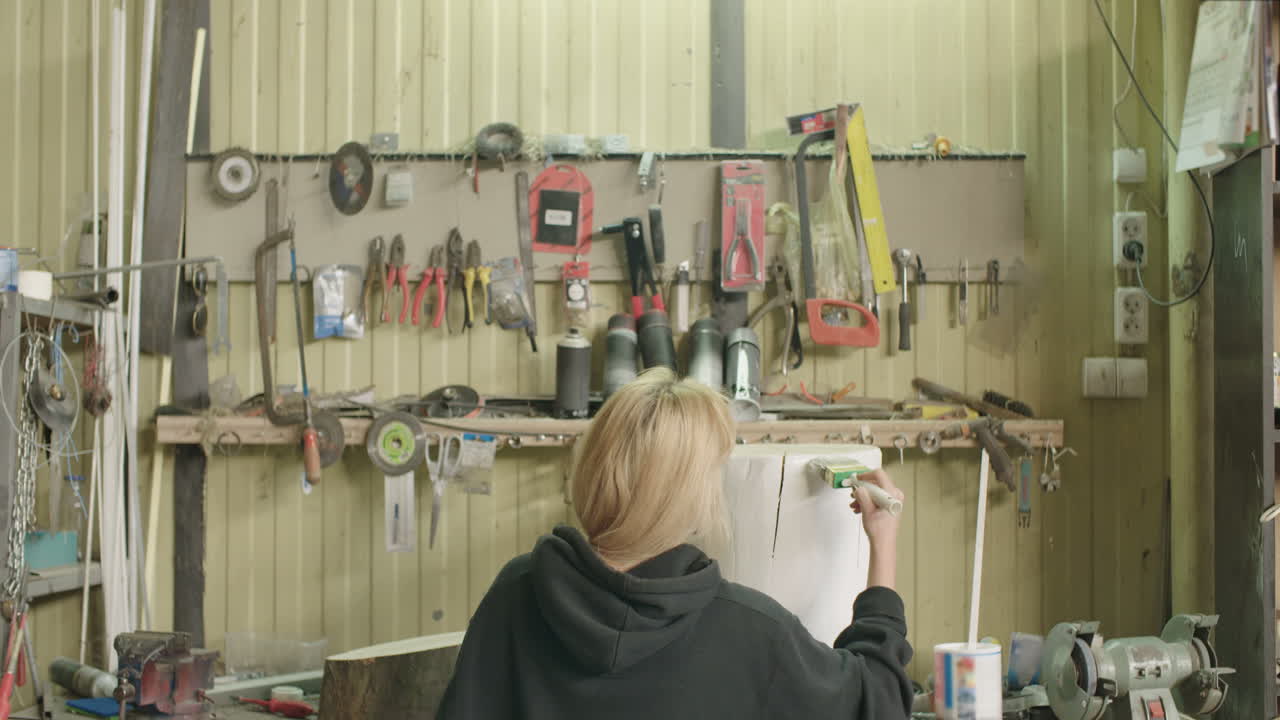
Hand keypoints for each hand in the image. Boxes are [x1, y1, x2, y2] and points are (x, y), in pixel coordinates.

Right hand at [850, 469, 903, 590]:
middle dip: (862, 488)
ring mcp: (893, 500)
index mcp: (892, 494)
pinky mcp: (889, 505)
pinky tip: (859, 508)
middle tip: (853, 492)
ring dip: (863, 495)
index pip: (879, 475)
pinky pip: (876, 497)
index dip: (865, 475)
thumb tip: (858, 487)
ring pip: (875, 491)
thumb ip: (862, 496)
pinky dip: (867, 500)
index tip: (856, 479)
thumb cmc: (880, 531)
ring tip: (854, 504)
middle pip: (876, 483)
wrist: (883, 543)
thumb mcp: (867, 511)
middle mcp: (895, 496)